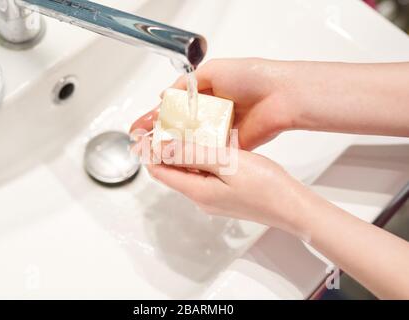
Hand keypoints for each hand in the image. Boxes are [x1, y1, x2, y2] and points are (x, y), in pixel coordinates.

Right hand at [130, 58, 295, 149]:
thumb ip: (187, 84)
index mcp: (206, 95)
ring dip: (171, 147)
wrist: (280, 96)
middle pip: (179, 128)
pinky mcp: (230, 147)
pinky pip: (208, 153)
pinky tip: (173, 160)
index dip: (156, 117)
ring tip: (149, 152)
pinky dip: (192, 156)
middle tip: (138, 142)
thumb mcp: (213, 71)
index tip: (140, 126)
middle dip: (158, 135)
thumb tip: (165, 94)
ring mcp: (220, 132)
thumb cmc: (250, 77)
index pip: (174, 108)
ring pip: (191, 142)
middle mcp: (211, 114)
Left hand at [146, 141, 309, 235]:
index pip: (160, 172)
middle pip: (173, 172)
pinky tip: (210, 144)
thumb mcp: (225, 163)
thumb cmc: (264, 186)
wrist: (292, 206)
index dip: (150, 152)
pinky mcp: (226, 195)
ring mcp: (214, 198)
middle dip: (166, 149)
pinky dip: (201, 158)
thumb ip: (192, 155)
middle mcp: (201, 198)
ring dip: (185, 152)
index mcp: (197, 191)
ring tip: (186, 129)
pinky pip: (205, 174)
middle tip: (168, 125)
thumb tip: (162, 148)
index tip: (147, 132)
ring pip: (190, 172)